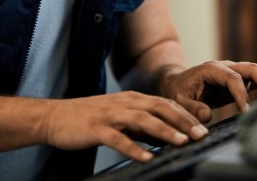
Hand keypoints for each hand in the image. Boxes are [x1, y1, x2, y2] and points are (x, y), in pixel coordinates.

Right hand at [41, 91, 208, 161]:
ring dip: (164, 131)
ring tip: (181, 142)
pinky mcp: (96, 128)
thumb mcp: (119, 118)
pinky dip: (134, 147)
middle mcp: (124, 103)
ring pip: (143, 120)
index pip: (165, 103)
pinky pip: (118, 138)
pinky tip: (146, 157)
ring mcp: (110, 115)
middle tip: (200, 134)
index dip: (185, 115)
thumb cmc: (88, 119)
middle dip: (182, 121)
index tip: (203, 127)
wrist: (54, 117)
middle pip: (159, 108)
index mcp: (131, 99)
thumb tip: (165, 137)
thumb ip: (140, 125)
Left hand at [159, 61, 256, 121]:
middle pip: (252, 68)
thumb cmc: (178, 91)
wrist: (177, 81)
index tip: (247, 112)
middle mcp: (227, 66)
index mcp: (212, 69)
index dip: (242, 94)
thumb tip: (207, 115)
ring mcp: (235, 70)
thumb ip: (192, 107)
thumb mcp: (178, 100)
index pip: (233, 78)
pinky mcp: (240, 77)